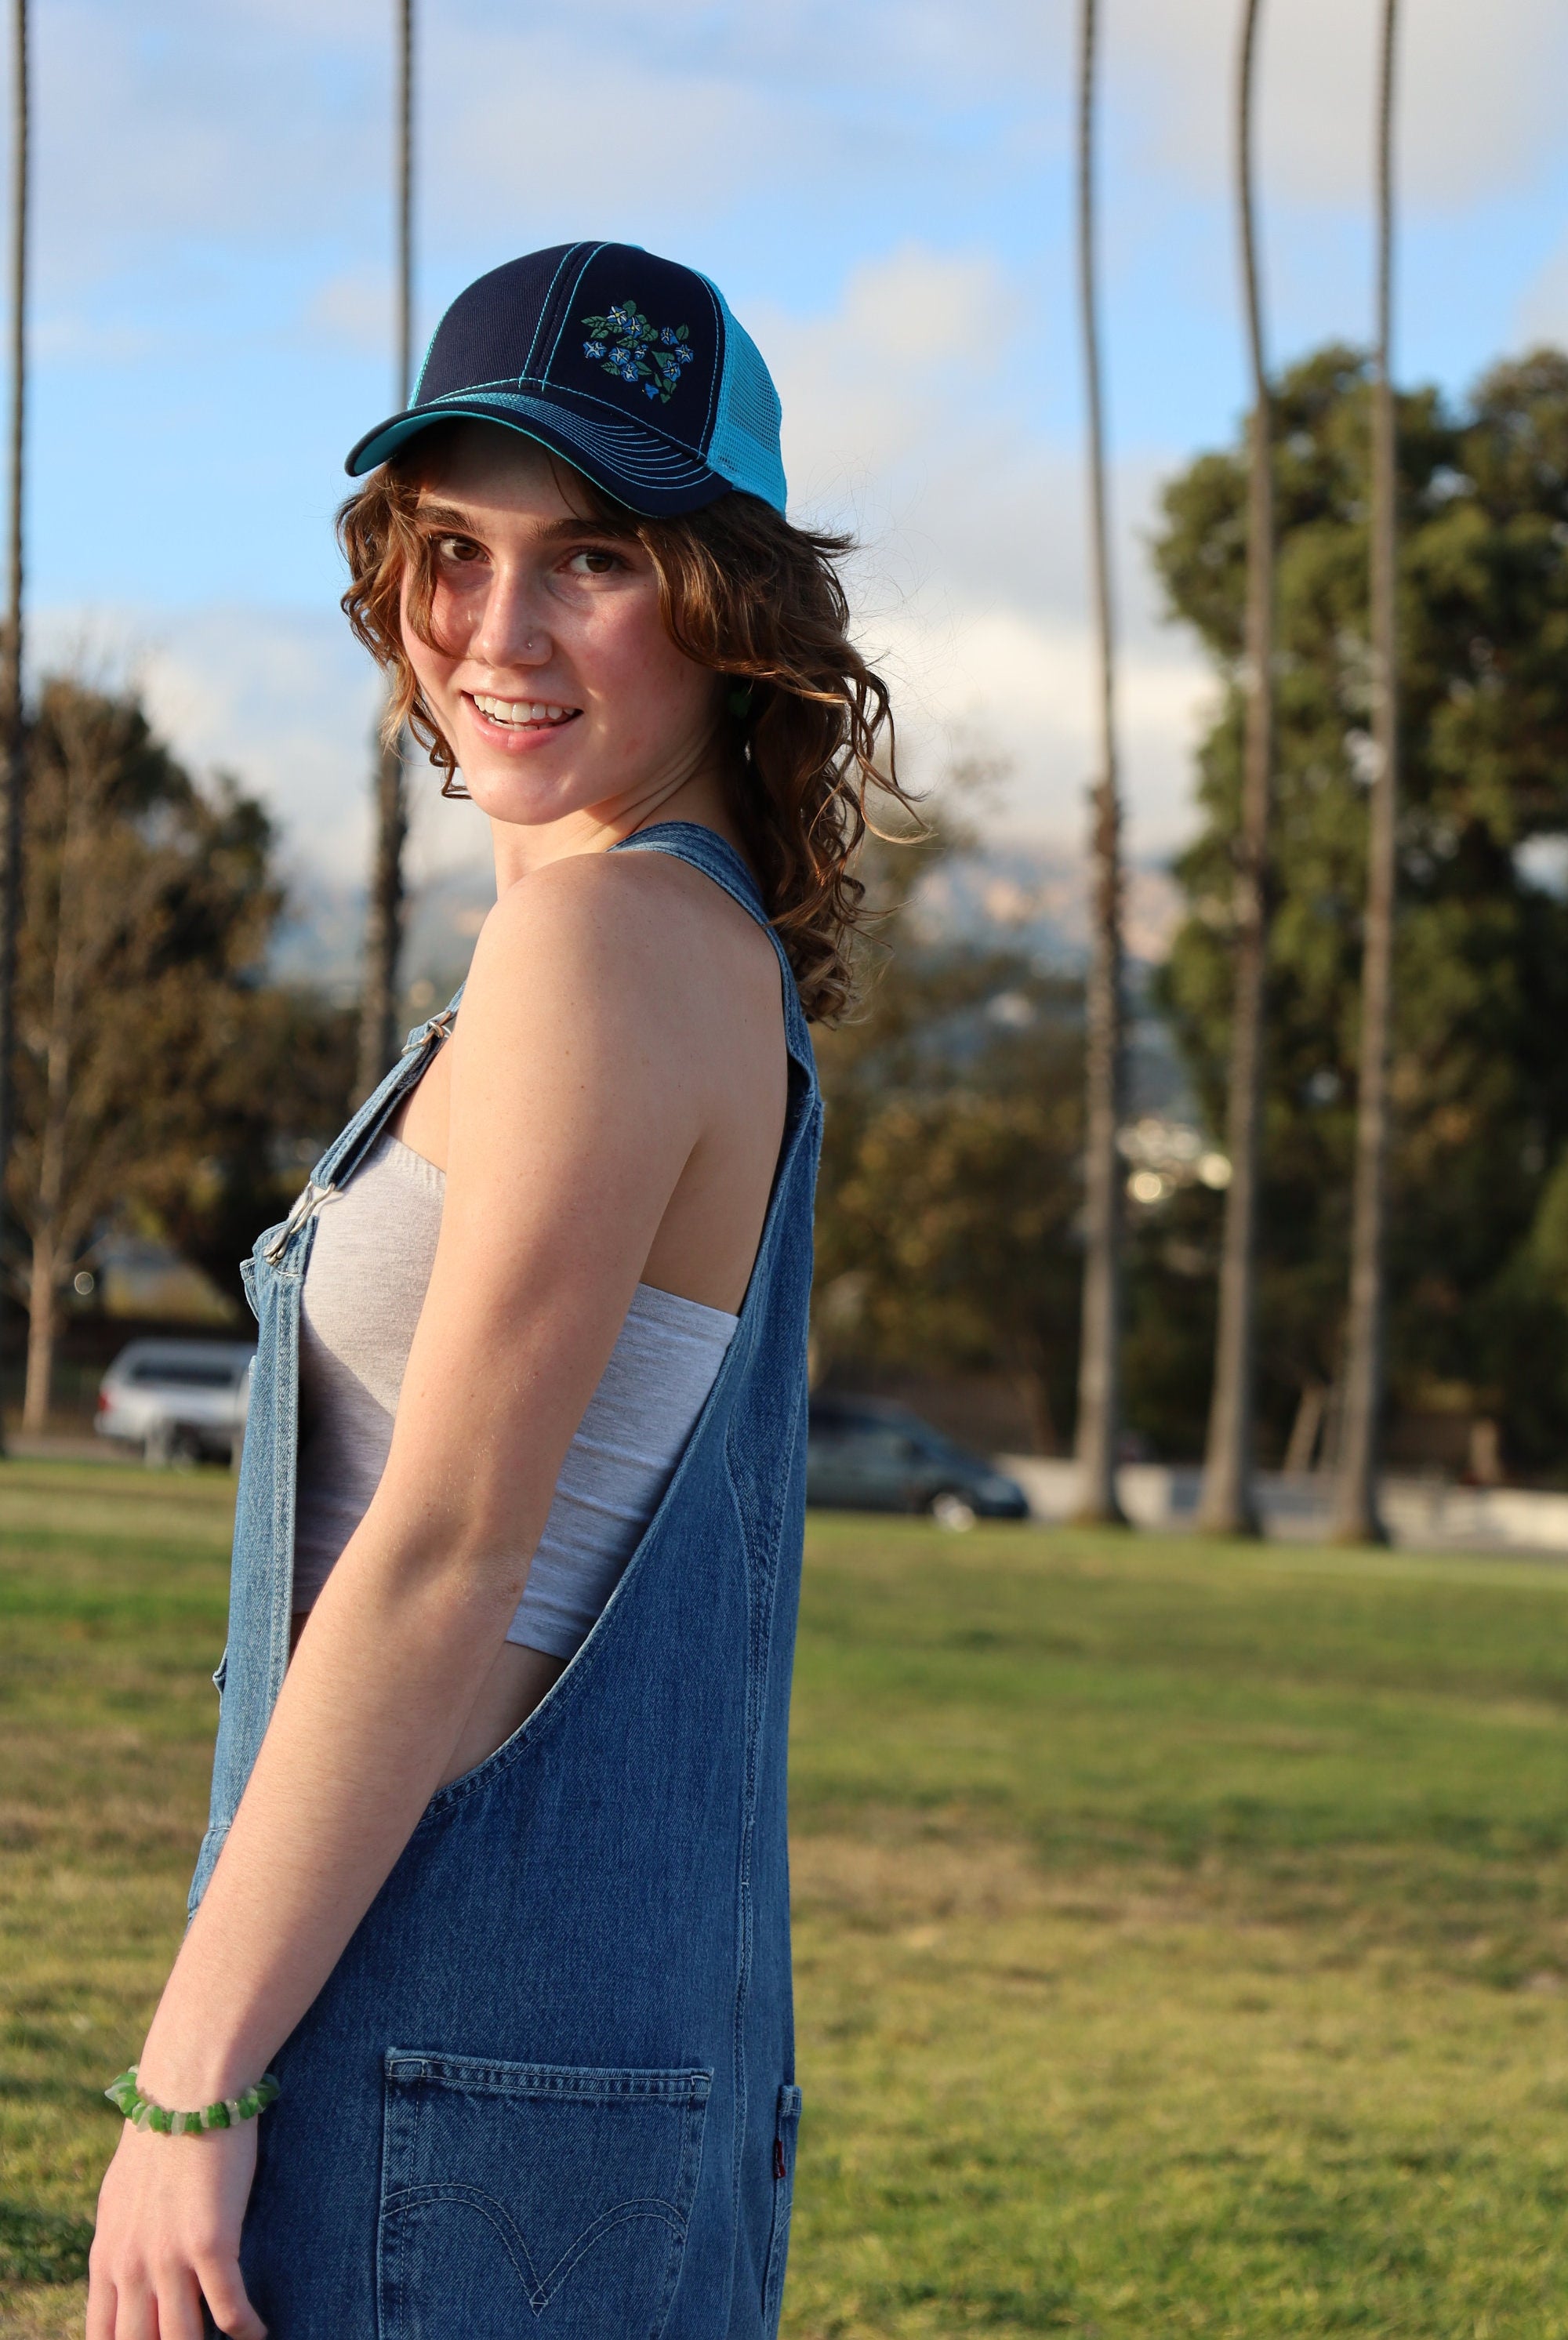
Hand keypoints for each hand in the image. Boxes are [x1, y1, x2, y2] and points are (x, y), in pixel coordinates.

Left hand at [88, 2116, 265, 2339]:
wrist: (189, 2086)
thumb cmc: (162, 2131)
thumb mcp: (122, 2194)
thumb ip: (122, 2239)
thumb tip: (128, 2269)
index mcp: (106, 2256)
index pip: (102, 2338)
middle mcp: (131, 2266)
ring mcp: (169, 2258)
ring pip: (184, 2339)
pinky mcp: (211, 2243)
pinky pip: (229, 2310)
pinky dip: (246, 2329)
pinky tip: (259, 2331)